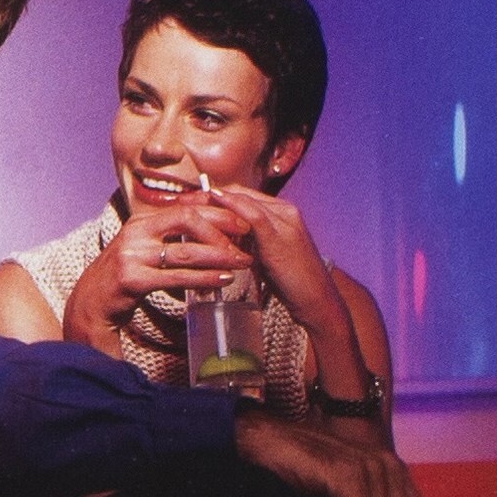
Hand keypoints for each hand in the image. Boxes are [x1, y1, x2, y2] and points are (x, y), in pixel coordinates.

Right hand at [63, 198, 252, 354]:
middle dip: (221, 227)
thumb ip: (171, 234)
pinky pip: (177, 277)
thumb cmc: (126, 276)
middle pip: (187, 220)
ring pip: (186, 251)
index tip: (242, 221)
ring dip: (219, 256)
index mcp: (142, 220)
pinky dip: (204, 278)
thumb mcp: (146, 247)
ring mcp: (133, 255)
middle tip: (246, 237)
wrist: (92, 303)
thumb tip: (209, 220)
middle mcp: (137, 232)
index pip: (186, 207)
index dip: (217, 212)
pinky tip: (223, 280)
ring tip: (242, 261)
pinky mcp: (133, 279)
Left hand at [199, 184, 343, 336]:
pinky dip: (231, 208)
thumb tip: (223, 243)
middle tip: (178, 200)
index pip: (243, 196)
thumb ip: (250, 245)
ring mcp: (285, 221)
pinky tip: (210, 206)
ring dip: (212, 200)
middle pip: (239, 194)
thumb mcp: (268, 258)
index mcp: (283, 214)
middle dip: (207, 195)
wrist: (318, 302)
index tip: (188, 201)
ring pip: (243, 201)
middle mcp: (285, 211)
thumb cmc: (293, 285)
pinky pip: (252, 215)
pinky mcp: (281, 235)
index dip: (214, 196)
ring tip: (185, 204)